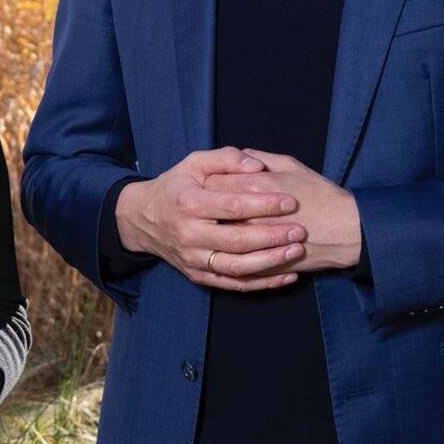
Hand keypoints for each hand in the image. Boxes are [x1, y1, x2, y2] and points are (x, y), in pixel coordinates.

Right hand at [116, 146, 306, 291]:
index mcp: (189, 203)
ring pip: (238, 267)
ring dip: (271, 262)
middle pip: (237, 240)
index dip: (263, 204)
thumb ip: (226, 158)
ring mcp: (194, 259)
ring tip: (296, 252)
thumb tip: (258, 166)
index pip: (231, 206)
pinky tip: (286, 276)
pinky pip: (234, 285)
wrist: (143, 219)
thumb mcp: (194, 163)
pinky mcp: (199, 276)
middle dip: (272, 236)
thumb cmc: (176, 186)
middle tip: (300, 230)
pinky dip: (263, 284)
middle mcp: (190, 234)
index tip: (290, 201)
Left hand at [203, 150, 360, 271]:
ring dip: (218, 235)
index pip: (214, 183)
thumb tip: (237, 157)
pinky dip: (233, 258)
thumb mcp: (290, 165)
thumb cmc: (319, 194)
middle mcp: (252, 214)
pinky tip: (233, 251)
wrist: (348, 231)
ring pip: (223, 241)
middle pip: (214, 212)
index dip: (208, 182)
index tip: (208, 183)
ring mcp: (258, 243)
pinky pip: (239, 265)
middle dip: (208, 210)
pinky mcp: (266, 265)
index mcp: (256, 186)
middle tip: (208, 207)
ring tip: (219, 228)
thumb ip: (259, 157)